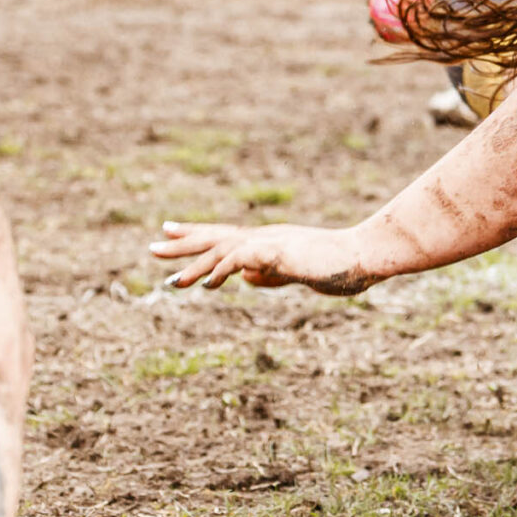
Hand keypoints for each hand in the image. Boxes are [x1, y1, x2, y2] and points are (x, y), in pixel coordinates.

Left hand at [152, 221, 379, 294]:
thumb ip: (271, 275)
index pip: (224, 236)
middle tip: (153, 247)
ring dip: (195, 265)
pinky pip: (242, 260)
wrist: (363, 254)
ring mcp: (270, 243)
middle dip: (183, 243)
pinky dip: (221, 270)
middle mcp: (264, 237)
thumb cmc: (337, 264)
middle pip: (215, 237)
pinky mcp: (278, 253)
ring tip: (171, 282)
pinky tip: (206, 284)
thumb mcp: (297, 273)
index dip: (196, 235)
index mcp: (268, 241)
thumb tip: (246, 279)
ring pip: (222, 250)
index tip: (169, 231)